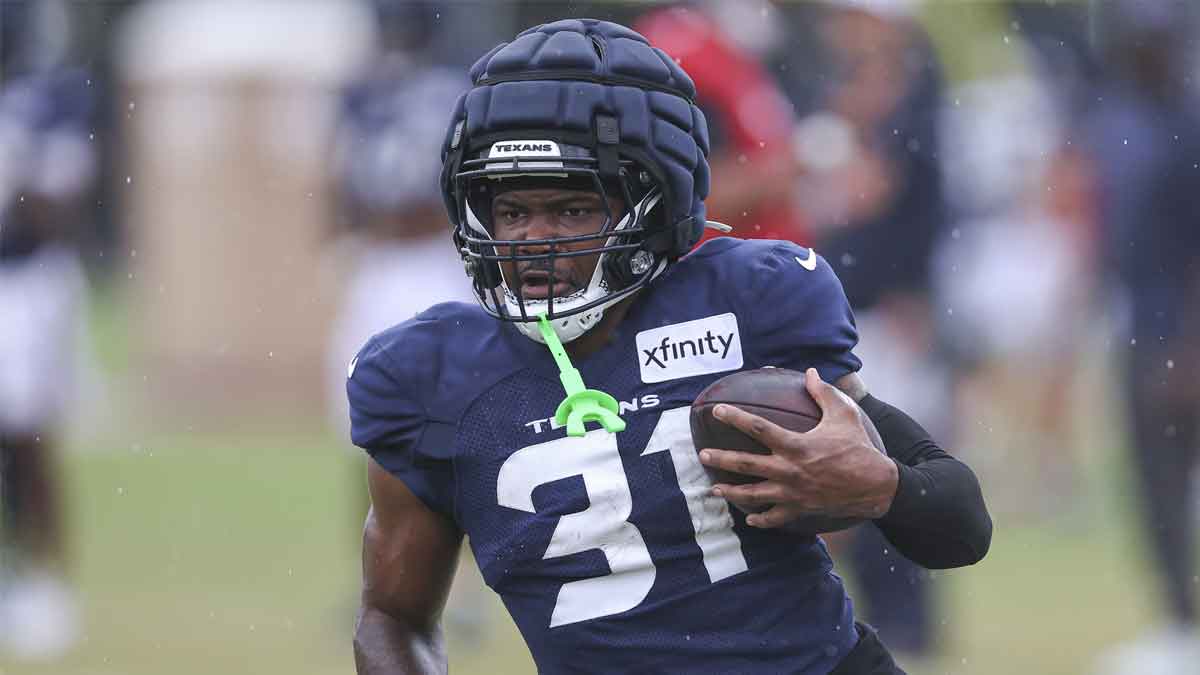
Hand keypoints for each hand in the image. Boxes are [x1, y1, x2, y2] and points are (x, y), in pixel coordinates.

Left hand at [697, 368, 898, 528]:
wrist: (877, 486)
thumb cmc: (859, 447)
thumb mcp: (844, 414)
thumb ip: (823, 392)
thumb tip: (810, 372)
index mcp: (796, 445)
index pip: (758, 428)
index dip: (735, 417)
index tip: (717, 410)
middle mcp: (789, 470)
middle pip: (746, 464)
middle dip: (721, 459)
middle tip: (702, 454)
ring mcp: (793, 493)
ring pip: (753, 494)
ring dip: (731, 491)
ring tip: (713, 488)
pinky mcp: (800, 509)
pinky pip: (774, 517)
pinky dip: (760, 519)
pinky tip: (749, 518)